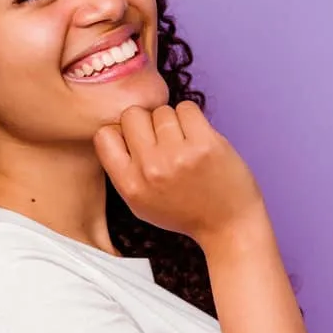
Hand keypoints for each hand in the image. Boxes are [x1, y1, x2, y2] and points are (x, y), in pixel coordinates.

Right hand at [93, 101, 265, 252]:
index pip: (104, 135)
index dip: (120, 132)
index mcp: (130, 185)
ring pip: (161, 110)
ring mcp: (178, 155)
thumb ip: (122, 171)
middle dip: (146, 122)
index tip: (135, 141)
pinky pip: (187, 107)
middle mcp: (150, 169)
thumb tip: (116, 131)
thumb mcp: (139, 203)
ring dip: (172, 121)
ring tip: (183, 142)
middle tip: (162, 139)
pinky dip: (192, 117)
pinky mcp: (205, 144)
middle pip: (132, 115)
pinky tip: (197, 135)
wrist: (228, 225)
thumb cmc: (184, 212)